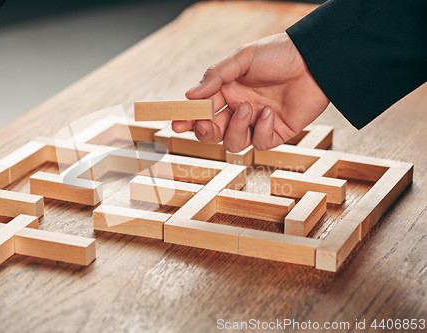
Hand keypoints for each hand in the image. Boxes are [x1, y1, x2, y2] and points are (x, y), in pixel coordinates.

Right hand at [172, 33, 329, 151]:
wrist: (314, 60)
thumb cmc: (279, 54)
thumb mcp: (243, 58)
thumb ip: (215, 77)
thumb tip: (190, 95)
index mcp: (228, 91)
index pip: (202, 110)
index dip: (188, 119)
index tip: (177, 124)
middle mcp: (239, 109)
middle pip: (213, 133)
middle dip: (205, 131)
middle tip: (205, 123)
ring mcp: (257, 123)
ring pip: (233, 143)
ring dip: (236, 128)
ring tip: (248, 108)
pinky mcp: (276, 133)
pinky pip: (260, 143)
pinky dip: (262, 130)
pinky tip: (269, 113)